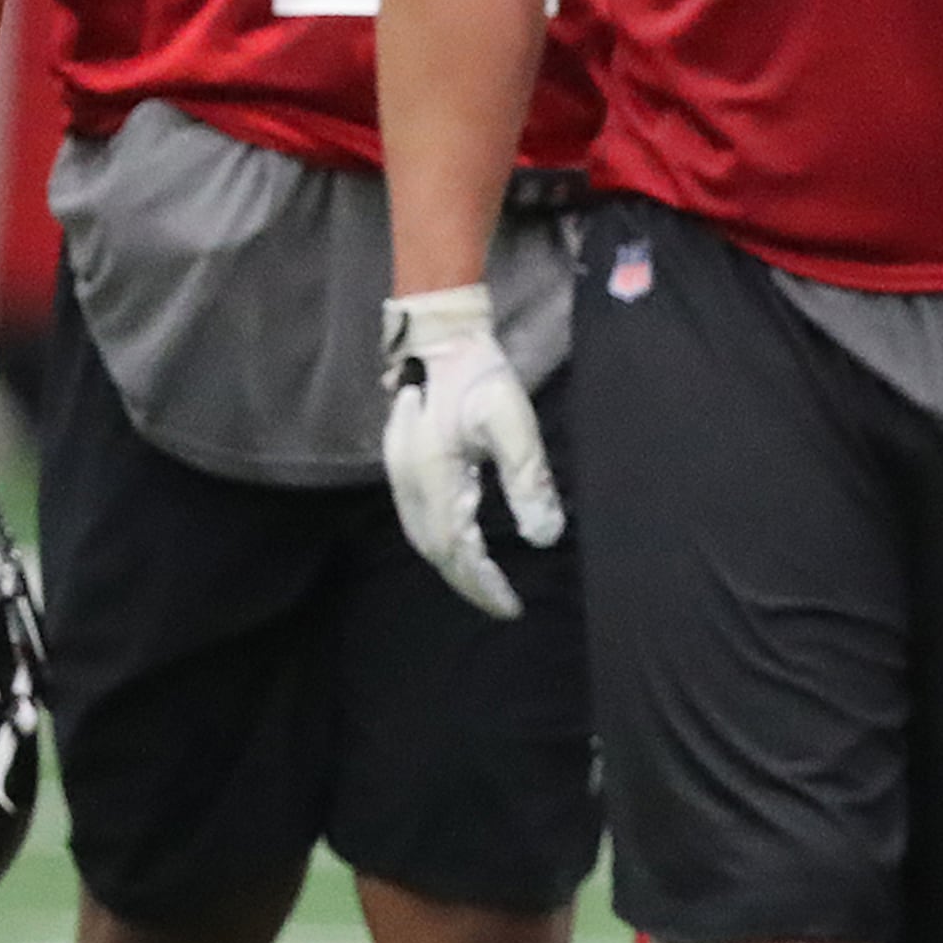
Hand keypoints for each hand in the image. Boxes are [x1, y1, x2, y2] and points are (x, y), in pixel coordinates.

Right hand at [380, 285, 563, 618]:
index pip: (454, 548)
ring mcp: (399, 475)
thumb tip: (543, 537)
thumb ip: (528, 479)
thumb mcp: (513, 421)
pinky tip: (464, 548)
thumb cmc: (479, 374)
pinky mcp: (403, 467)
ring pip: (422, 539)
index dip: (481, 582)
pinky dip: (442, 545)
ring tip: (487, 585)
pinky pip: (420, 521)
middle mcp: (407, 483)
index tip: (511, 605)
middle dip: (468, 582)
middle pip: (433, 551)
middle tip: (504, 604)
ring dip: (454, 567)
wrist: (439, 337)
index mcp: (432, 476)